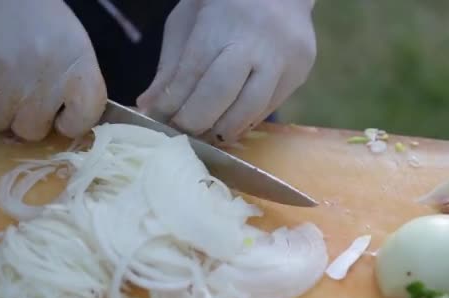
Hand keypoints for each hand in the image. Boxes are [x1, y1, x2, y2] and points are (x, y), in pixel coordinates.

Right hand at [0, 0, 106, 140]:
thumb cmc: (30, 9)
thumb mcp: (68, 43)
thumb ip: (70, 82)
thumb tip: (60, 122)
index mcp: (78, 69)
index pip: (84, 120)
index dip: (70, 123)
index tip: (60, 115)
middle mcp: (44, 83)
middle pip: (32, 131)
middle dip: (22, 115)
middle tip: (16, 86)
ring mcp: (3, 85)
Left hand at [137, 0, 316, 143]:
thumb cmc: (223, 2)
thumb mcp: (188, 21)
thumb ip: (170, 66)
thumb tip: (148, 107)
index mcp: (226, 21)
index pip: (194, 74)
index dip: (175, 103)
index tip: (160, 120)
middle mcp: (260, 42)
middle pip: (222, 97)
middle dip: (196, 121)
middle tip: (181, 132)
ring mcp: (286, 61)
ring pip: (248, 112)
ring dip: (220, 130)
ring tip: (203, 133)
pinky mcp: (300, 75)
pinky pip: (266, 110)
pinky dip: (242, 122)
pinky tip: (226, 122)